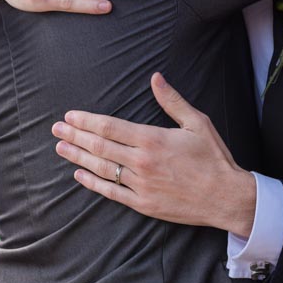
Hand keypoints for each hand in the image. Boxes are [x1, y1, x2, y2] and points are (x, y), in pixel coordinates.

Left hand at [53, 73, 257, 235]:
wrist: (227, 197)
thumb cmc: (214, 158)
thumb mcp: (197, 122)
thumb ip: (172, 100)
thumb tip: (155, 78)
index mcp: (152, 139)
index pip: (109, 127)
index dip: (86, 121)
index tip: (70, 115)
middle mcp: (141, 162)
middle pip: (99, 146)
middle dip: (74, 135)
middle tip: (56, 128)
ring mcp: (140, 184)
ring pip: (101, 168)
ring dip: (77, 157)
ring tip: (60, 147)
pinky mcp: (143, 204)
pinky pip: (111, 193)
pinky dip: (93, 183)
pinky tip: (79, 175)